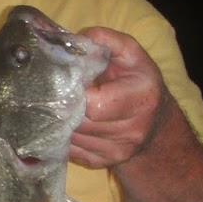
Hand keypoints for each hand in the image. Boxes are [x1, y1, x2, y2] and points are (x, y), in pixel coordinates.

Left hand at [69, 26, 165, 169]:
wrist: (156, 122)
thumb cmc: (138, 80)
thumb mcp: (130, 53)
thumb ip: (105, 39)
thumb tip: (76, 39)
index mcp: (140, 98)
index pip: (93, 104)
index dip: (72, 94)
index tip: (60, 81)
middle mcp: (133, 128)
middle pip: (79, 123)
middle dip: (61, 107)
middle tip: (47, 93)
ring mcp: (119, 150)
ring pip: (71, 138)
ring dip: (58, 122)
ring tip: (55, 105)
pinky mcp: (105, 162)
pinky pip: (71, 151)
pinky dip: (61, 137)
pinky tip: (63, 123)